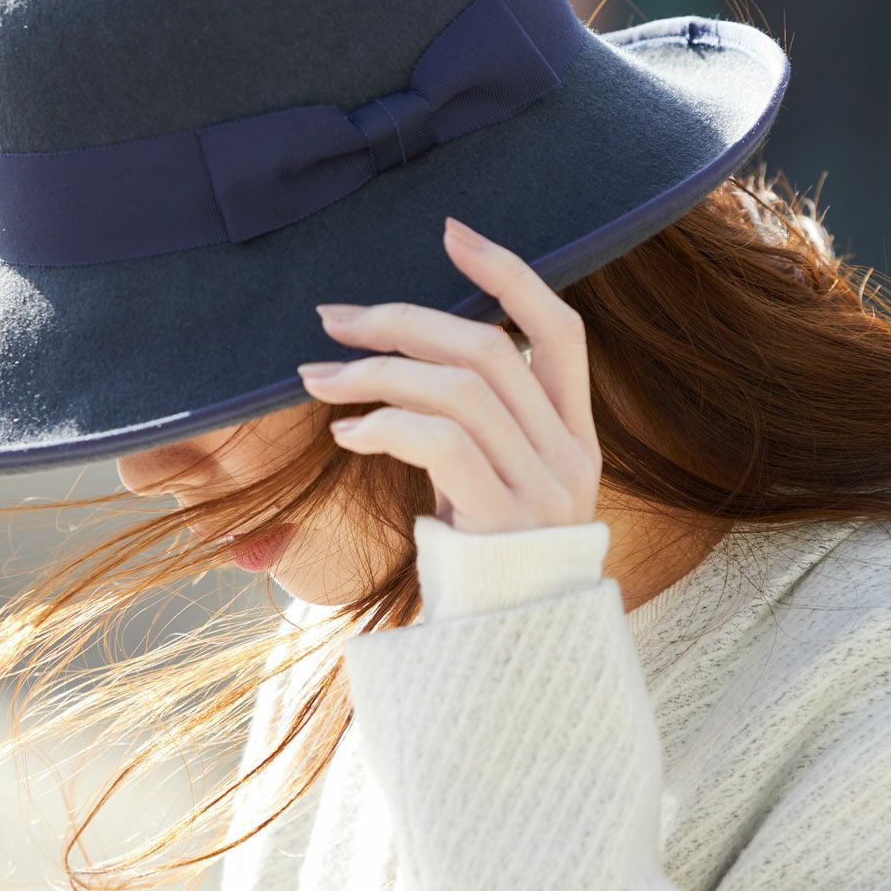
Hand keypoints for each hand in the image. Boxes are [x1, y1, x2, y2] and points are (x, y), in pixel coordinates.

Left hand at [296, 216, 602, 533]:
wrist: (510, 658)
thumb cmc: (483, 563)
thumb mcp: (489, 484)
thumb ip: (471, 424)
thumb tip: (398, 357)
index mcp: (573, 436)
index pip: (560, 330)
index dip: (509, 274)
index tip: (450, 232)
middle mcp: (570, 456)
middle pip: (490, 350)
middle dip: (402, 321)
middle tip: (331, 319)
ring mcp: (543, 489)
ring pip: (461, 389)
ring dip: (376, 372)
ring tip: (316, 380)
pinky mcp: (505, 523)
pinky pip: (442, 443)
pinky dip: (386, 424)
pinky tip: (346, 433)